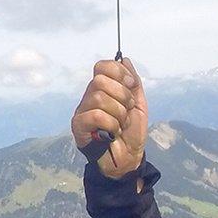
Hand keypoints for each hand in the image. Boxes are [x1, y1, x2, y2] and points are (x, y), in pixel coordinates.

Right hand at [71, 59, 146, 177]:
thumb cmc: (132, 132)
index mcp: (103, 89)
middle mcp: (90, 97)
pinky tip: (113, 131)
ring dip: (119, 112)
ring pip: (99, 97)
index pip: (102, 66)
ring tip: (121, 124)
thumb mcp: (139, 105)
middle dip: (122, 95)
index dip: (119, 72)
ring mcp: (82, 111)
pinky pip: (95, 115)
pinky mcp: (78, 126)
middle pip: (101, 80)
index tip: (131, 85)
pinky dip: (111, 123)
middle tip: (128, 109)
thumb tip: (125, 59)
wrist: (129, 158)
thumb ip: (133, 83)